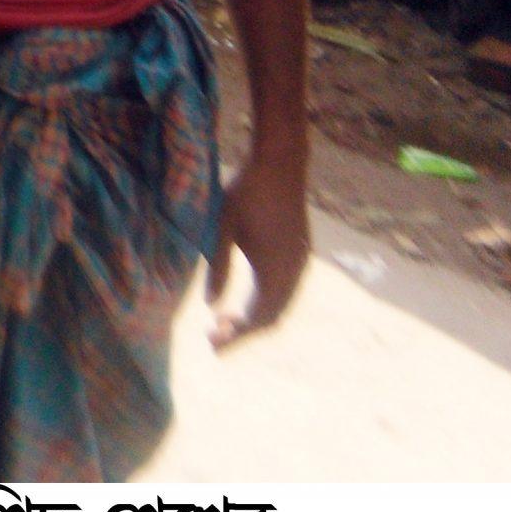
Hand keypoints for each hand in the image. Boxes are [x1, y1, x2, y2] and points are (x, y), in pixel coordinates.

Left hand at [206, 150, 309, 348]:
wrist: (281, 164)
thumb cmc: (246, 192)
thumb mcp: (222, 228)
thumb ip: (218, 266)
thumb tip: (209, 304)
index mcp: (274, 269)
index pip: (256, 317)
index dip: (235, 335)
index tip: (212, 346)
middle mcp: (293, 271)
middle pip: (271, 317)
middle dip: (242, 332)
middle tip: (213, 339)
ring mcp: (300, 262)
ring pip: (280, 305)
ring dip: (254, 318)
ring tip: (224, 324)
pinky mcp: (301, 252)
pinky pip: (286, 290)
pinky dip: (266, 303)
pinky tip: (247, 302)